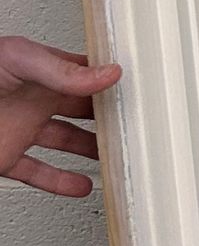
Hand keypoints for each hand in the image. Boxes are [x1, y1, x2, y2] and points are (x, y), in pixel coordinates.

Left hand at [0, 36, 120, 198]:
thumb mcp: (16, 61)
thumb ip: (61, 70)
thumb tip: (105, 73)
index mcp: (37, 70)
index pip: (83, 73)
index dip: (108, 80)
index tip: (138, 89)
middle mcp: (31, 99)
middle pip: (80, 109)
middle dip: (108, 116)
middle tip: (136, 125)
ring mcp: (18, 129)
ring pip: (65, 140)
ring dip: (91, 150)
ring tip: (116, 157)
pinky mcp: (5, 157)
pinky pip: (38, 171)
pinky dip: (61, 181)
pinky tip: (81, 185)